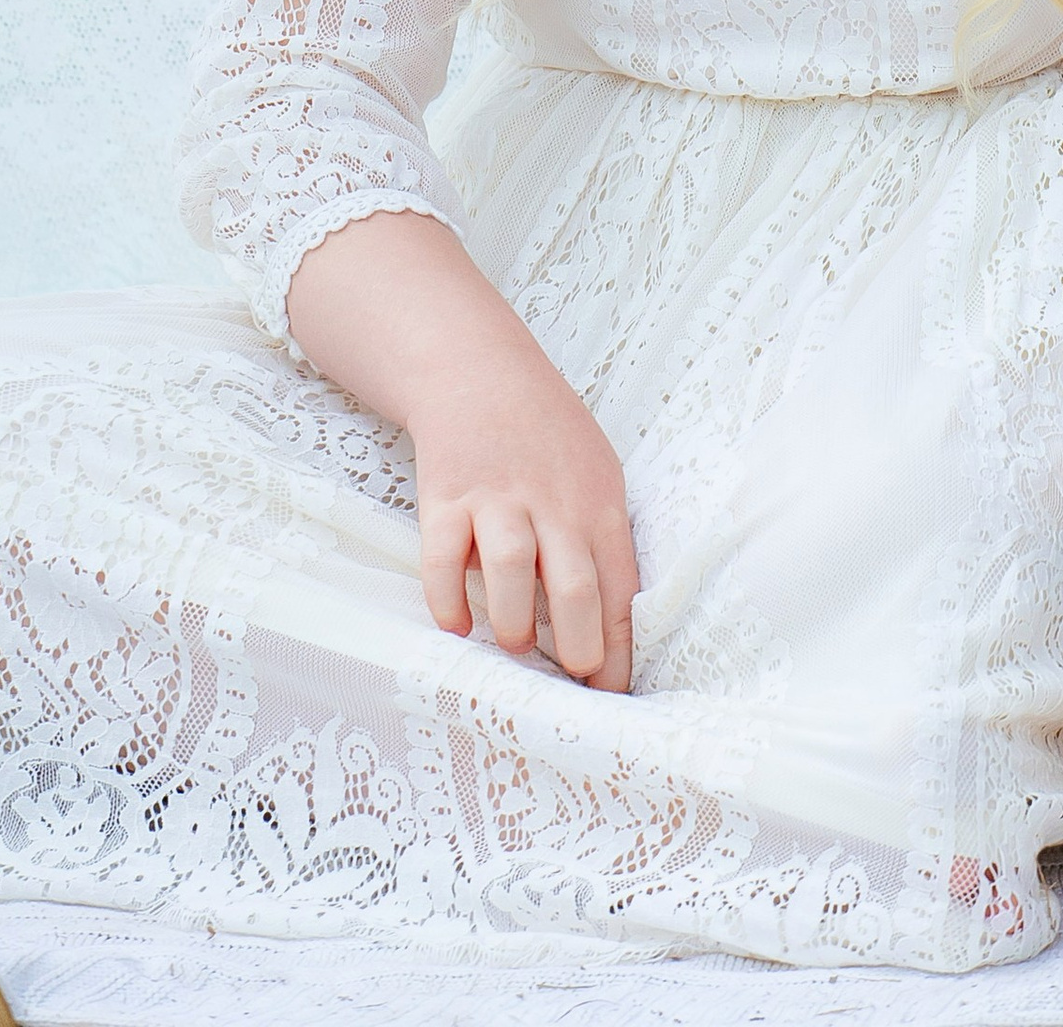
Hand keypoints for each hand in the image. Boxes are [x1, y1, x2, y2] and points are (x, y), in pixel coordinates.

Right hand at [406, 332, 638, 694]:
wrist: (480, 370)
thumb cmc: (548, 435)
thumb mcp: (597, 472)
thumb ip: (602, 540)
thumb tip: (611, 626)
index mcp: (599, 503)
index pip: (621, 589)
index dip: (618, 650)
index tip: (611, 692)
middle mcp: (552, 503)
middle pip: (575, 586)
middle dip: (577, 648)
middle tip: (569, 678)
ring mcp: (497, 498)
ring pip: (511, 570)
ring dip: (514, 622)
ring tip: (515, 643)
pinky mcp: (446, 495)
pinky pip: (442, 558)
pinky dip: (446, 601)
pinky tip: (455, 625)